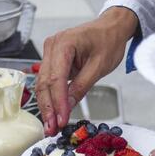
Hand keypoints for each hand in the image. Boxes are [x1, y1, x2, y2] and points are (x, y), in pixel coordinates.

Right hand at [37, 7, 137, 134]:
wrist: (111, 27)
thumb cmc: (109, 41)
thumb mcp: (99, 66)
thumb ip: (81, 86)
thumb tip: (68, 107)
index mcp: (64, 44)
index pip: (56, 78)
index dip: (57, 102)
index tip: (60, 121)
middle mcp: (52, 46)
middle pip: (44, 83)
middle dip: (48, 108)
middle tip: (51, 129)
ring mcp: (50, 51)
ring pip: (43, 84)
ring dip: (47, 106)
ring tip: (51, 126)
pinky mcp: (52, 59)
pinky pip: (48, 80)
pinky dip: (51, 97)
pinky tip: (53, 112)